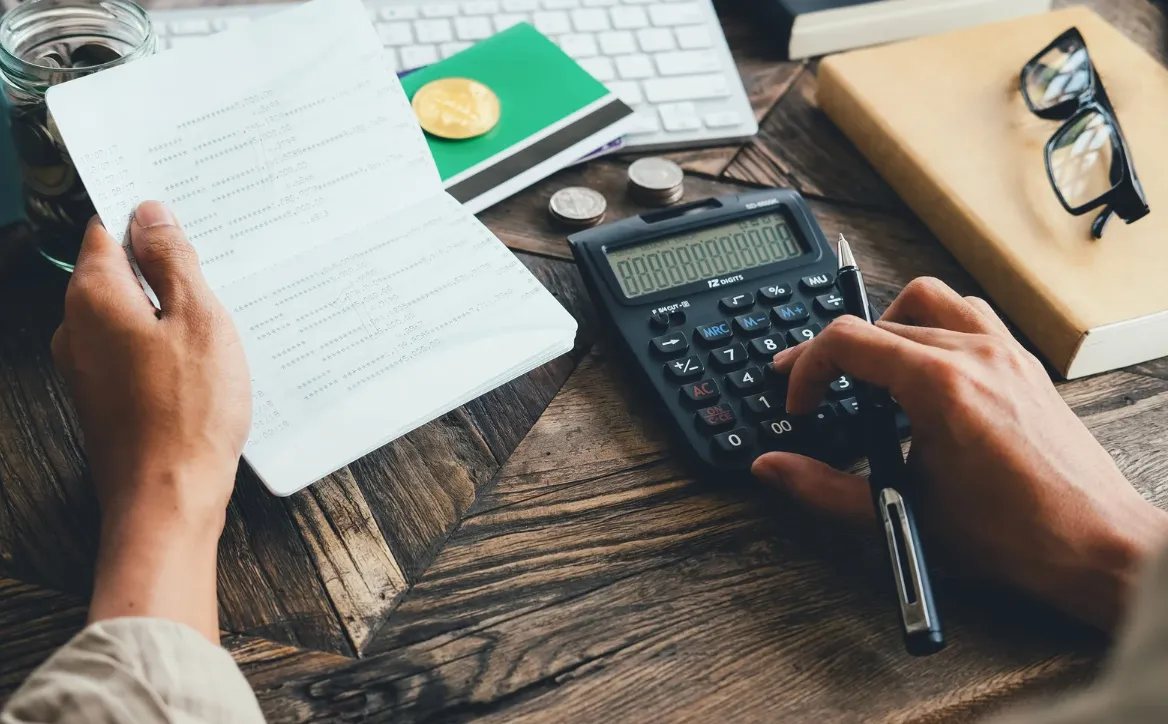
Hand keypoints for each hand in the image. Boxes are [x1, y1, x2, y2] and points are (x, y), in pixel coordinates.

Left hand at [52, 201, 249, 640]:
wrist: (168, 498)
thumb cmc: (188, 413)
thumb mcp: (198, 320)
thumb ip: (172, 262)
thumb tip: (150, 214)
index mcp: (94, 297)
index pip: (107, 231)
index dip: (148, 220)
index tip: (186, 219)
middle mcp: (76, 328)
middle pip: (117, 274)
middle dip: (163, 269)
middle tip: (218, 274)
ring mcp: (86, 367)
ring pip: (129, 316)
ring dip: (168, 313)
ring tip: (218, 325)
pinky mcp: (104, 399)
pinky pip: (133, 353)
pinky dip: (164, 349)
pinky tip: (202, 365)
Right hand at [752, 278, 1167, 631]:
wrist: (1094, 544)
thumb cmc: (1013, 535)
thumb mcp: (902, 513)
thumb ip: (824, 489)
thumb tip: (772, 468)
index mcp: (941, 386)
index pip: (848, 341)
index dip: (807, 369)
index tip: (801, 404)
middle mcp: (975, 356)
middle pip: (879, 318)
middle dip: (836, 351)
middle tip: (818, 389)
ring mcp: (1004, 354)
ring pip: (930, 299)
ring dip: (888, 325)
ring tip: (871, 369)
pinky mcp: (1023, 364)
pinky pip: (971, 315)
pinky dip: (935, 327)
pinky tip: (925, 370)